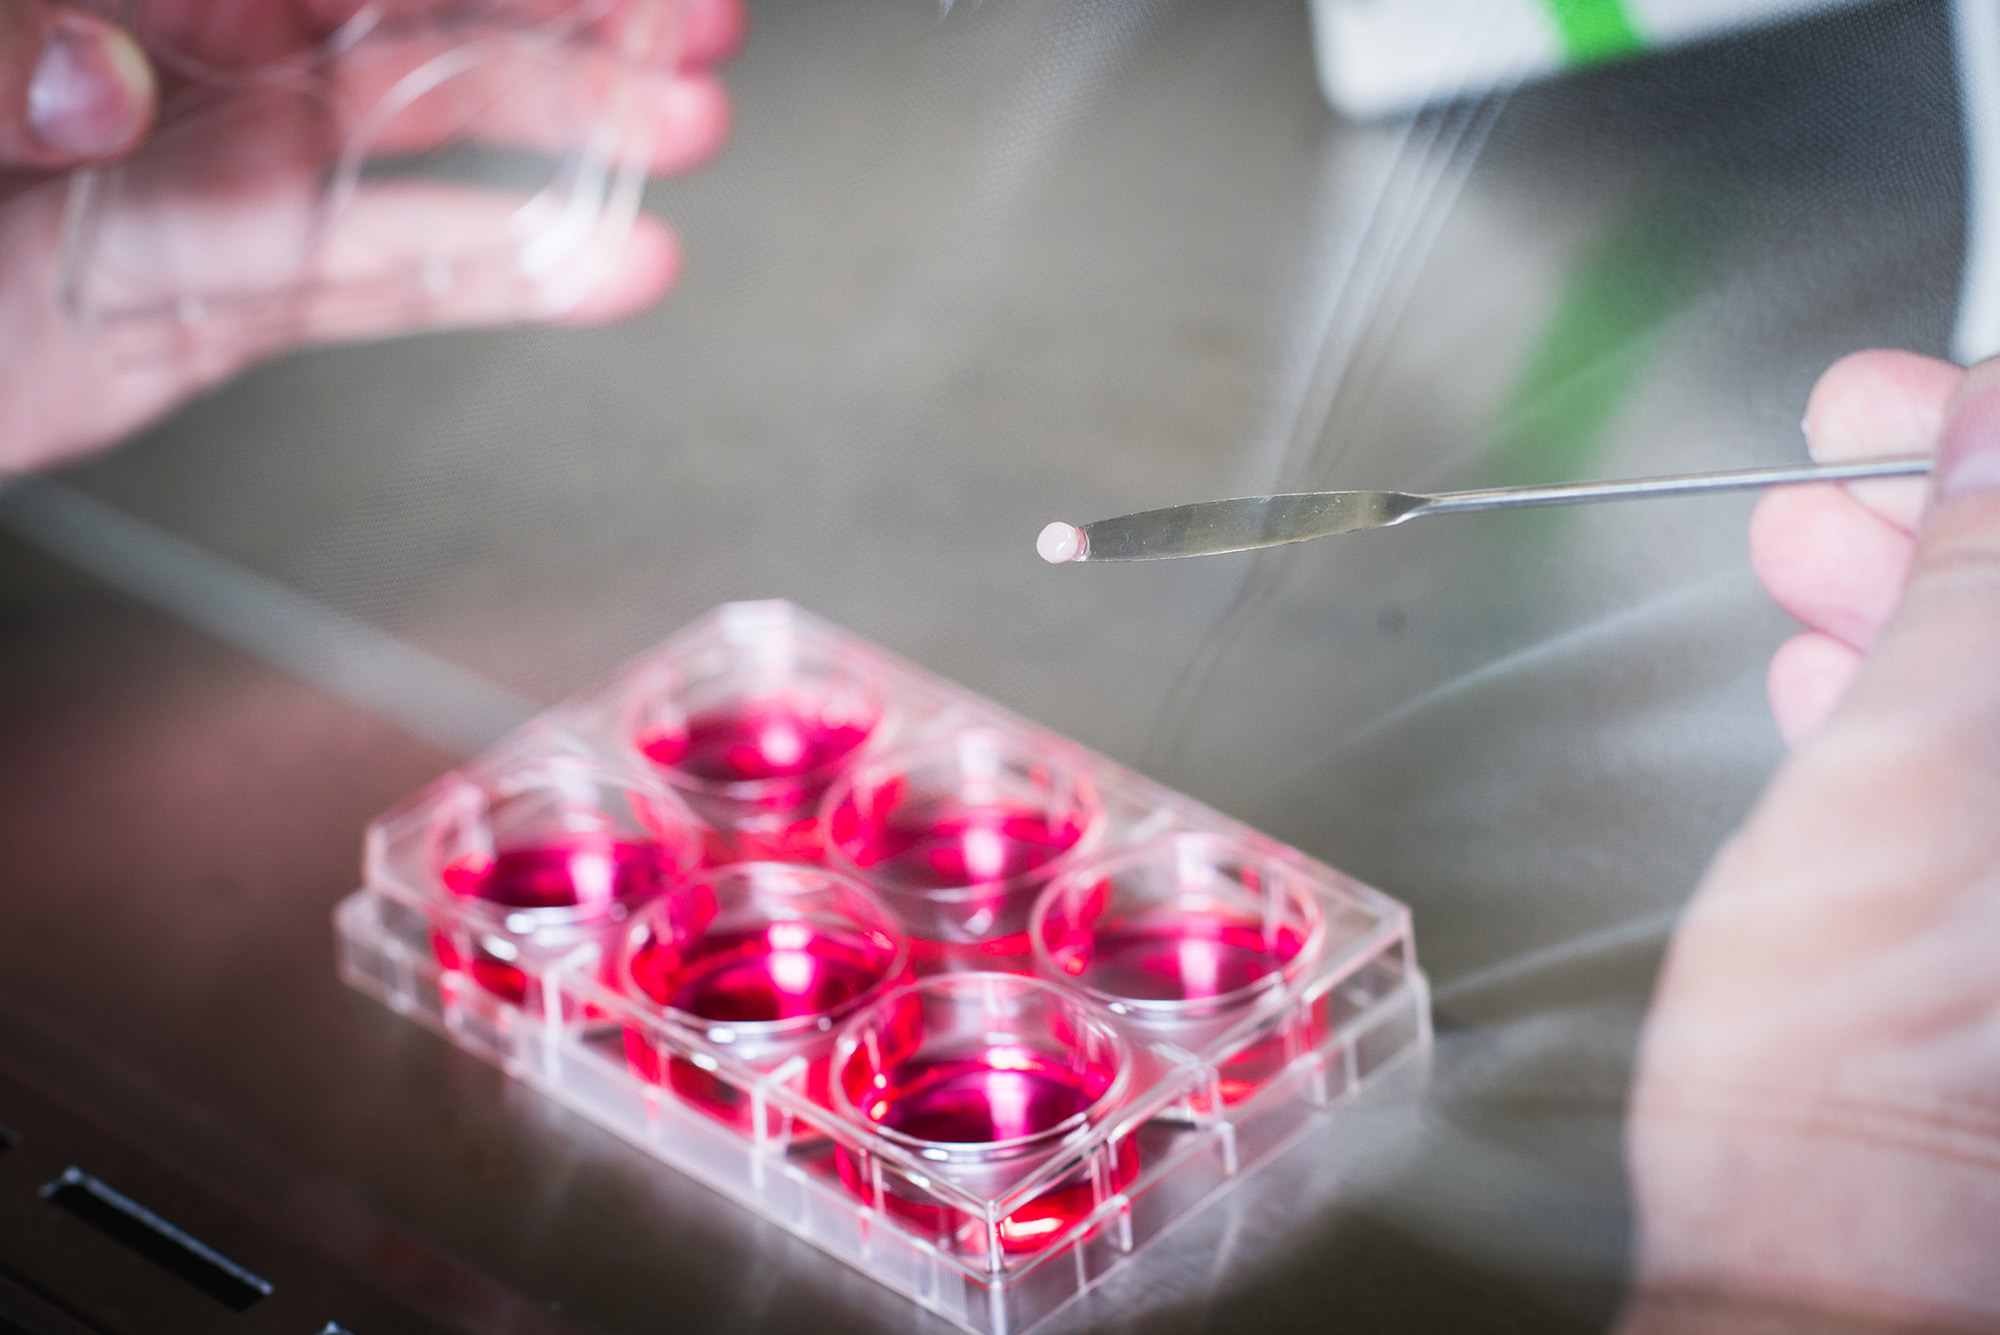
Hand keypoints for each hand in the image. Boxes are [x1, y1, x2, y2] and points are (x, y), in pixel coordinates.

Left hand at [0, 0, 743, 471]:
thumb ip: (6, 52)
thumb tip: (114, 84)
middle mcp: (200, 48)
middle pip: (418, 17)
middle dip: (564, 17)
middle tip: (693, 22)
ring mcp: (227, 165)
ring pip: (430, 138)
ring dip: (567, 136)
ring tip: (687, 128)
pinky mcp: (240, 284)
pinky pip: (392, 276)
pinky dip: (506, 277)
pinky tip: (610, 266)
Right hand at [1622, 353, 1999, 1331]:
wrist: (1831, 1289)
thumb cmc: (1873, 1086)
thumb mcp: (1912, 775)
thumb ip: (1982, 575)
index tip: (1917, 394)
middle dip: (1960, 508)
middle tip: (1850, 450)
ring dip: (1925, 602)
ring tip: (1802, 555)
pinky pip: (1989, 791)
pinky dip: (1921, 714)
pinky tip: (1829, 686)